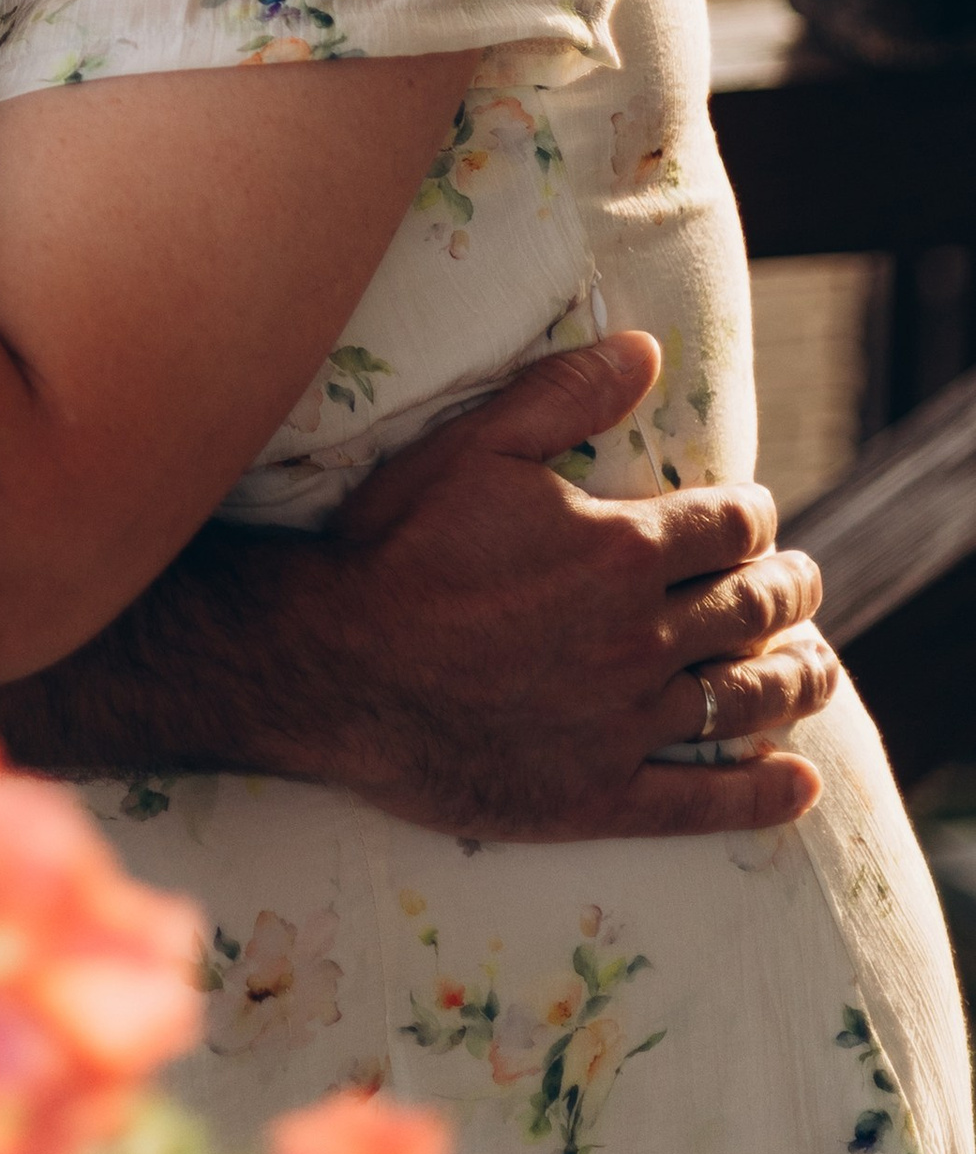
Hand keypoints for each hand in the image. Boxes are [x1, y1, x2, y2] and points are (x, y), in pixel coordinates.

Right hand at [313, 329, 832, 838]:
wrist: (333, 666)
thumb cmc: (395, 547)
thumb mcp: (471, 445)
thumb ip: (563, 394)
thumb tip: (646, 350)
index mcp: (620, 551)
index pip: (727, 526)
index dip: (751, 516)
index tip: (753, 517)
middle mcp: (641, 637)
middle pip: (751, 610)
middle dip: (788, 590)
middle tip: (802, 584)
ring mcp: (625, 722)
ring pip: (744, 700)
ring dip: (796, 681)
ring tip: (820, 671)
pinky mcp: (599, 794)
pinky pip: (702, 802)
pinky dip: (760, 795)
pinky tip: (798, 787)